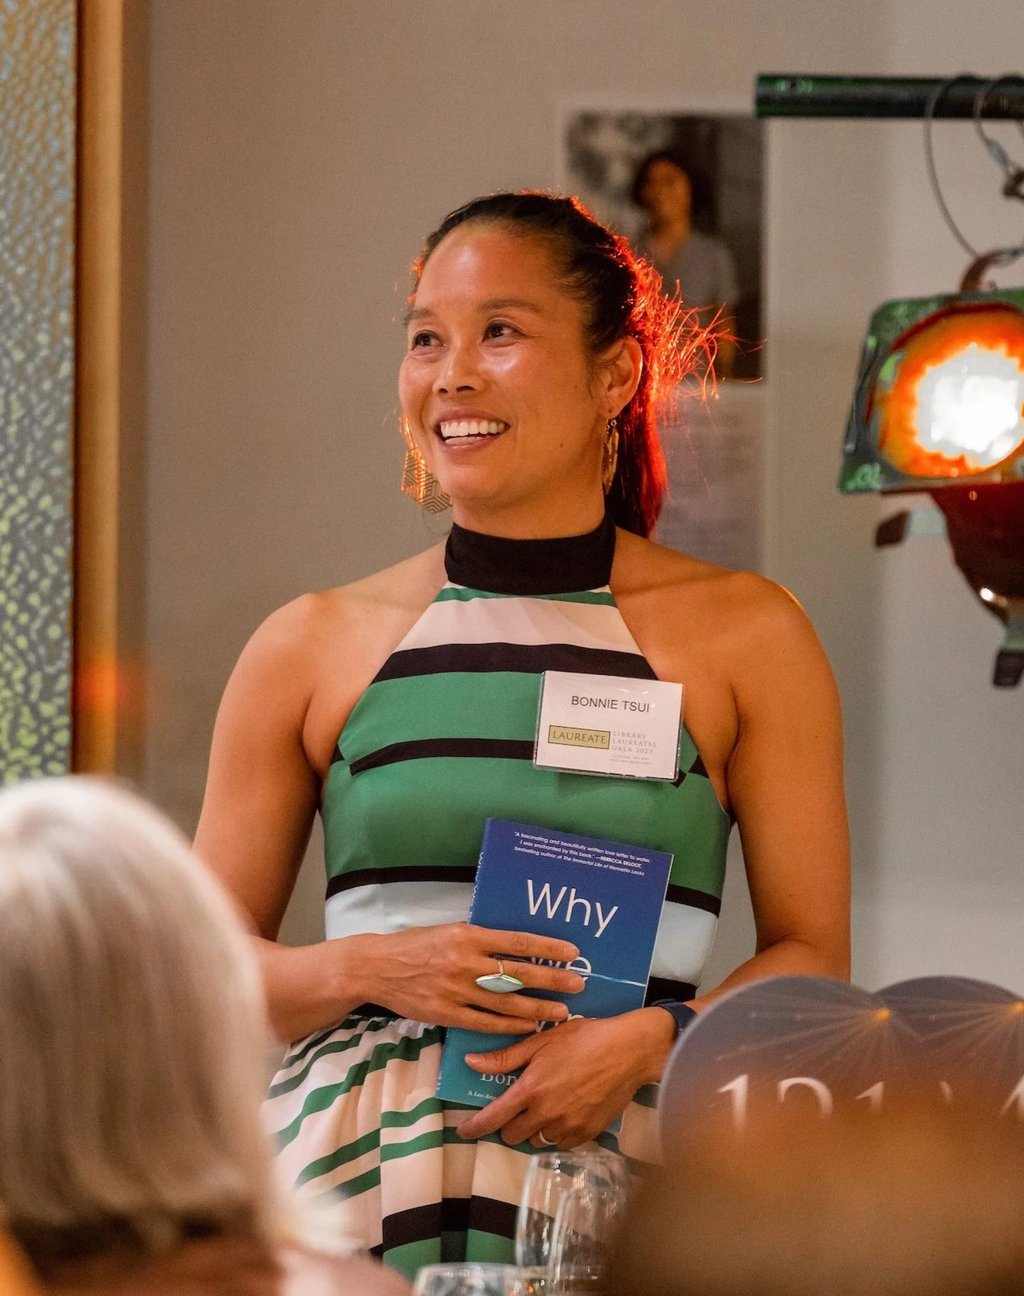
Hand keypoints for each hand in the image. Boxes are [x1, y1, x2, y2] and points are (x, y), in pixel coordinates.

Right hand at [355, 923, 585, 1032]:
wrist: (378, 967)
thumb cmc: (416, 945)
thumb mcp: (449, 931)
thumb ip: (480, 940)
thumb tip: (515, 946)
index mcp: (469, 936)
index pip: (518, 941)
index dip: (548, 948)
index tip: (572, 952)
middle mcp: (466, 962)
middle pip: (519, 974)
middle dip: (553, 980)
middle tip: (579, 984)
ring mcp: (457, 991)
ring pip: (507, 1003)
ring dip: (538, 1008)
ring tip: (561, 1011)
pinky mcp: (447, 1014)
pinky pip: (486, 1023)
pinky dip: (510, 1026)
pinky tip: (529, 1026)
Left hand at [457, 1008, 674, 1146]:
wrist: (628, 1051)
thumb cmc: (583, 1039)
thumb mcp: (542, 1041)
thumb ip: (506, 1057)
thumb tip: (471, 1062)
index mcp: (530, 1089)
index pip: (493, 1118)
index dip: (474, 1127)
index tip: (463, 1131)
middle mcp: (545, 1114)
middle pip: (512, 1135)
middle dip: (509, 1124)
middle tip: (519, 1105)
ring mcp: (567, 1127)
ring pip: (536, 1141)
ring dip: (534, 1128)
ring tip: (545, 1106)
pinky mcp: (586, 1135)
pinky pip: (560, 1142)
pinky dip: (556, 1132)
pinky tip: (565, 1111)